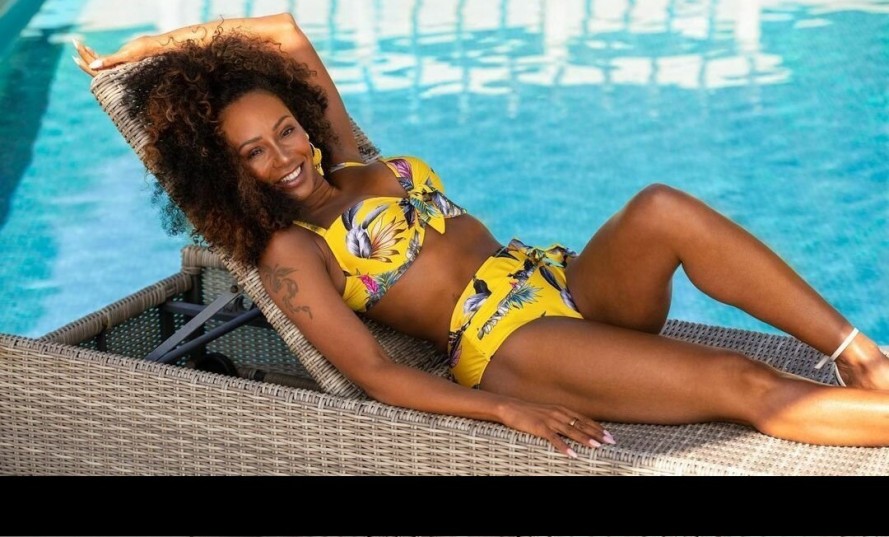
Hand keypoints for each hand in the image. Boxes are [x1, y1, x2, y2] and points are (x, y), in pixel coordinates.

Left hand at [71, 33, 182, 76]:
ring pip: (101, 65)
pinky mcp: (124, 63)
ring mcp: (121, 69)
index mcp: (118, 73)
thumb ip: (110, 61)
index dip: (85, 64)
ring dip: (90, 56)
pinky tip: (93, 51)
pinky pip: (107, 62)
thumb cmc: (146, 51)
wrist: (160, 49)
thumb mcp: (127, 55)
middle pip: (97, 68)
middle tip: (76, 43)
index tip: (75, 55)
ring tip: (81, 46)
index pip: (97, 72)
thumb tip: (92, 65)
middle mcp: (118, 73)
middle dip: (85, 57)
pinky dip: (99, 56)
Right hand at [499, 399, 614, 458]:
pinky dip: (564, 446)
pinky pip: (554, 438)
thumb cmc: (529, 412)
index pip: (583, 419)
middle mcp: (558, 413)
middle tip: (610, 441)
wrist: (510, 407)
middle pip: (581, 425)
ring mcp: (549, 420)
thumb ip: (560, 418)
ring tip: (596, 446)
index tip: (608, 435)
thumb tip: (573, 427)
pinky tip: (572, 453)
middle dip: (597, 433)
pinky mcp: (539, 427)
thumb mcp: (548, 413)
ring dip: (584, 439)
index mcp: (561, 409)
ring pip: (571, 431)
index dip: (597, 427)